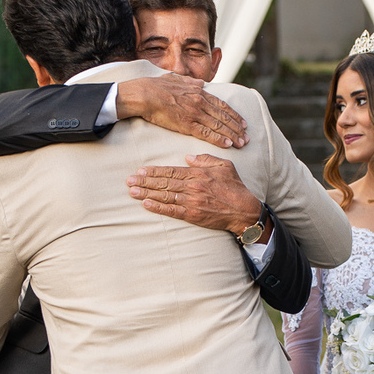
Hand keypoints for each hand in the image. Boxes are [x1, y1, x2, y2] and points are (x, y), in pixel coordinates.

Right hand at [116, 73, 247, 148]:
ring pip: (219, 126)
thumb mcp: (177, 78)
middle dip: (237, 128)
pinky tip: (228, 144)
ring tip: (241, 143)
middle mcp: (200, 102)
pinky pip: (207, 134)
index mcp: (199, 91)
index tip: (242, 122)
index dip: (233, 115)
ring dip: (232, 135)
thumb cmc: (155, 85)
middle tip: (247, 136)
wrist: (144, 93)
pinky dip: (219, 139)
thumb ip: (190, 81)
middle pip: (224, 117)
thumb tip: (201, 83)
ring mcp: (195, 113)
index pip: (222, 105)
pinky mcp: (187, 124)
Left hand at [127, 154, 263, 233]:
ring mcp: (192, 201)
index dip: (154, 170)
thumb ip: (206, 159)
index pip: (171, 171)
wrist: (244, 210)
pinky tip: (147, 204)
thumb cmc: (235, 187)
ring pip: (165, 196)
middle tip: (129, 180)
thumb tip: (188, 157)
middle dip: (145, 181)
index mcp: (198, 174)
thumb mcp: (224, 165)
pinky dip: (158, 208)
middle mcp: (193, 187)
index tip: (141, 170)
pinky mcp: (193, 215)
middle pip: (164, 182)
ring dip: (147, 193)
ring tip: (133, 191)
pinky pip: (172, 211)